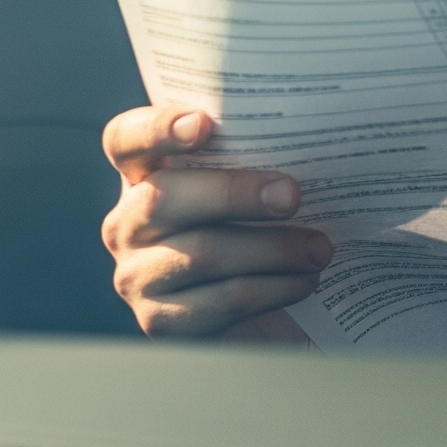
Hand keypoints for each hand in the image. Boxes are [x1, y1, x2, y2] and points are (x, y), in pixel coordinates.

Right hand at [100, 107, 326, 342]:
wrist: (254, 304)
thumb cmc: (252, 222)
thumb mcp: (244, 182)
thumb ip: (252, 155)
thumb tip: (312, 136)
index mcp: (143, 174)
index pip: (127, 139)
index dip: (157, 128)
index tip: (202, 124)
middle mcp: (128, 223)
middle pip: (164, 199)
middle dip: (236, 194)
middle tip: (292, 195)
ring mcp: (137, 275)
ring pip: (202, 254)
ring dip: (273, 249)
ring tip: (318, 247)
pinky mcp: (162, 321)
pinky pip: (222, 301)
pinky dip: (274, 289)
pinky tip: (304, 280)